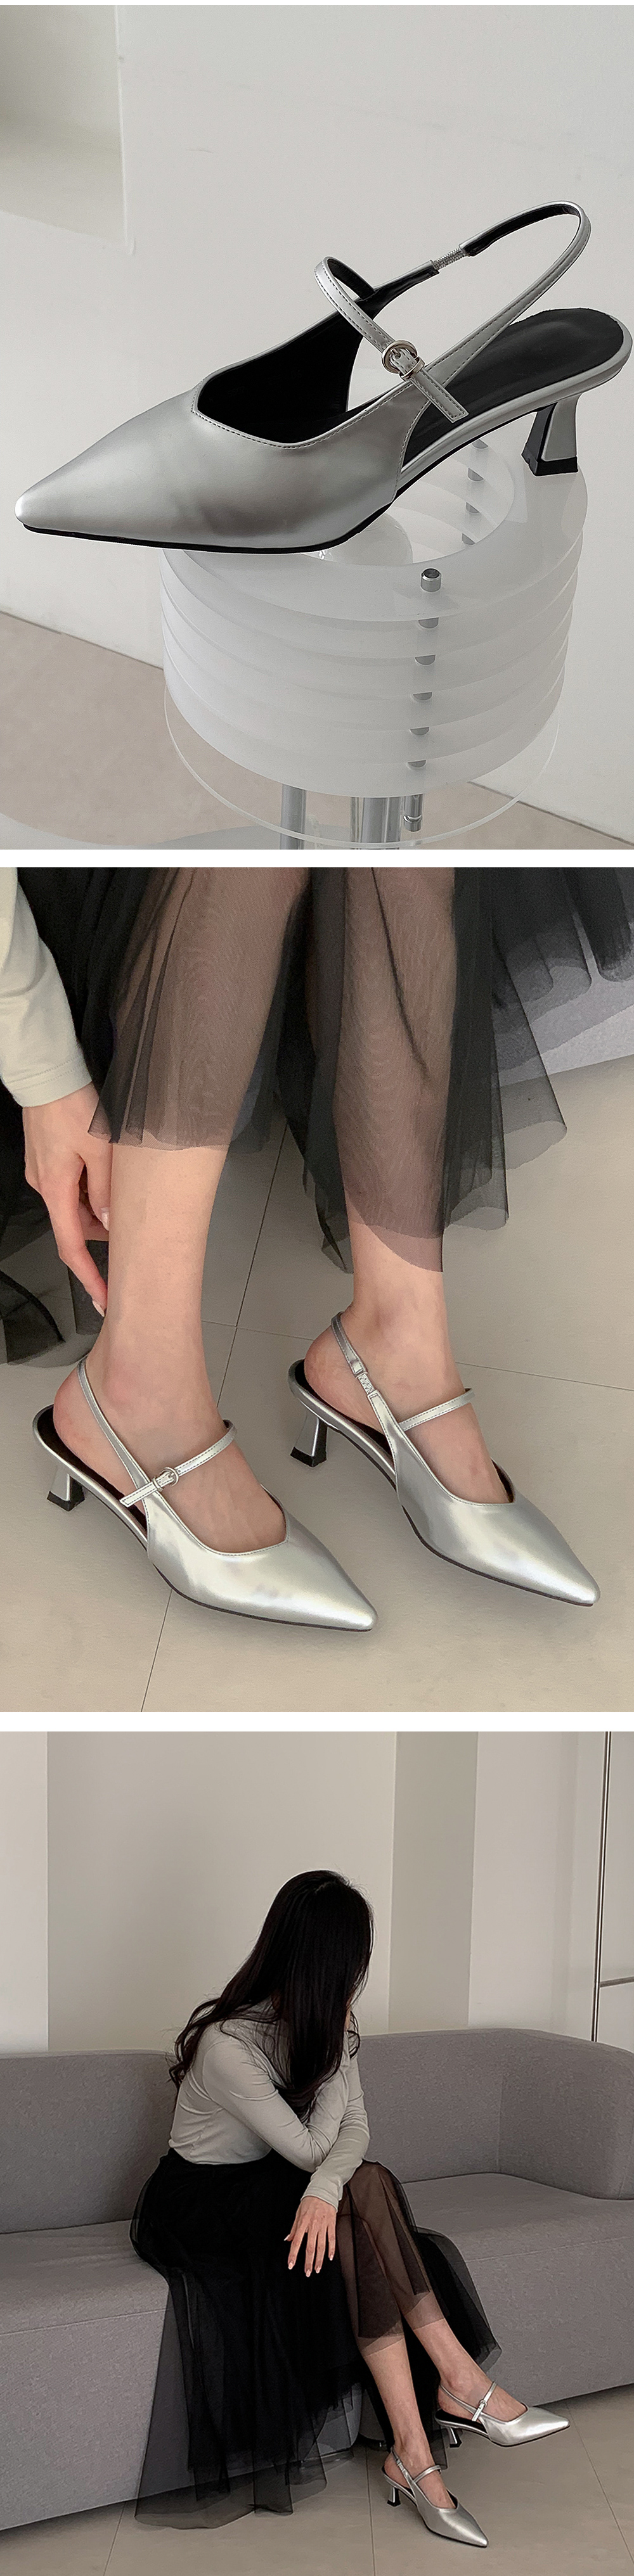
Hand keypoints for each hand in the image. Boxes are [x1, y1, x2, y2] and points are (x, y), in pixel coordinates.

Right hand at [22, 1084, 111, 1312]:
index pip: (72, 1249)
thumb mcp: (101, 1151)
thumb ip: (107, 1191)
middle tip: (131, 1229)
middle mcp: (46, 1186)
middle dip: (102, 1234)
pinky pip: (71, 1186)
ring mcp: (45, 1174)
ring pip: (75, 1206)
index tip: (103, 1298)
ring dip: (98, 1207)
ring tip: (122, 1188)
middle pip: (76, 1227)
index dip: (89, 1278)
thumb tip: (113, 1224)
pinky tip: (106, 1172)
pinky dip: (89, 1189)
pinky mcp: (48, 1161)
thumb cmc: (71, 1106)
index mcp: (56, 1190)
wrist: (47, 1075)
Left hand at [285, 2196, 336, 2276]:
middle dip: (308, 2262)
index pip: (296, 2242)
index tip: (291, 2265)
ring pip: (321, 2246)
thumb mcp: (298, 2213)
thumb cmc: (309, 2201)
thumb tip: (287, 2239)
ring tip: (317, 2269)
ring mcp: (323, 2225)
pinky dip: (331, 2249)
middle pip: (310, 2247)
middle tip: (307, 2273)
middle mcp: (313, 2226)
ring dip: (319, 2260)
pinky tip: (330, 2258)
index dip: (293, 2254)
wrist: (323, 2190)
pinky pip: (332, 2239)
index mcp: (303, 2223)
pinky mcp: (331, 2224)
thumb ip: (294, 2228)